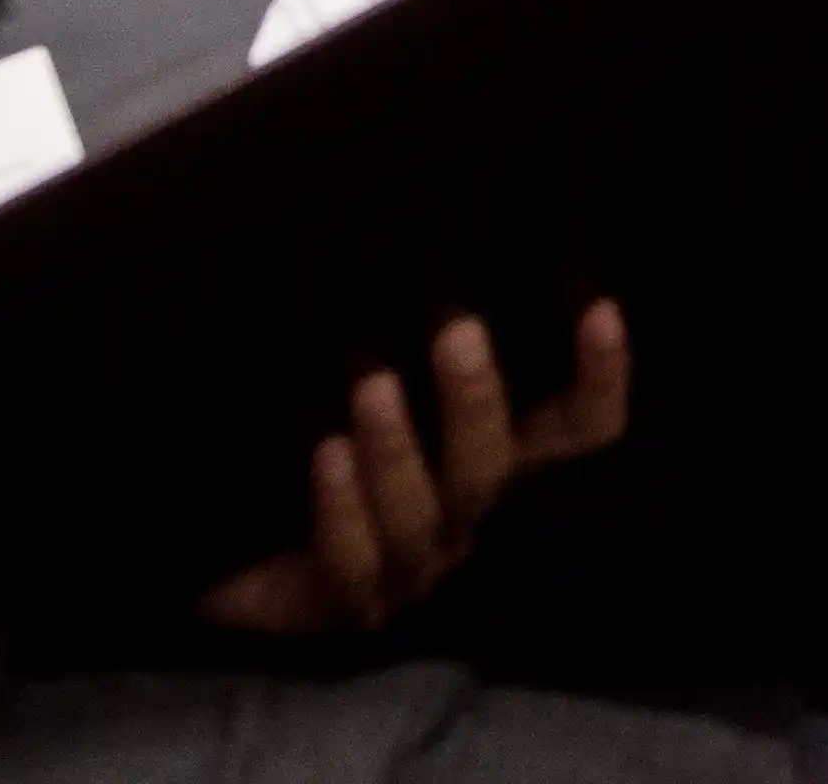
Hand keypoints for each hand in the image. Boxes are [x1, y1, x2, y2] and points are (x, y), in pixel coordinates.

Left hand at [199, 297, 628, 637]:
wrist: (227, 547)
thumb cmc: (318, 432)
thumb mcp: (369, 371)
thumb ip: (405, 324)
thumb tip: (419, 226)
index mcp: (489, 453)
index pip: (578, 428)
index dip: (600, 377)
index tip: (597, 307)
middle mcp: (462, 511)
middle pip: (491, 469)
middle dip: (475, 401)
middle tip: (456, 331)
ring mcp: (409, 565)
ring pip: (423, 516)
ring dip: (397, 451)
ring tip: (371, 388)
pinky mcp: (346, 601)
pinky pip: (354, 563)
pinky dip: (343, 508)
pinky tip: (326, 455)